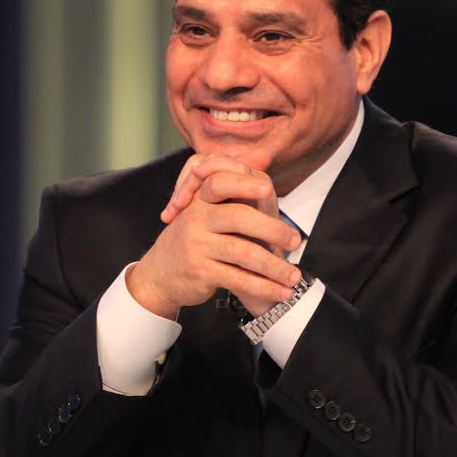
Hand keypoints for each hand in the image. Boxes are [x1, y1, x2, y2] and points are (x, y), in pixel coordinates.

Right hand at [128, 157, 301, 319]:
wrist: (160, 274)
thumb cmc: (196, 239)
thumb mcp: (207, 213)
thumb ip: (234, 192)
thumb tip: (265, 165)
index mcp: (201, 199)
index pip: (220, 181)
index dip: (243, 182)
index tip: (267, 188)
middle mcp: (196, 219)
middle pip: (238, 216)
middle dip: (272, 229)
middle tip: (295, 240)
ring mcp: (197, 246)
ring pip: (243, 252)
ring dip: (274, 266)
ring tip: (295, 277)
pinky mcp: (199, 271)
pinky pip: (237, 279)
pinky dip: (263, 288)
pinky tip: (281, 292)